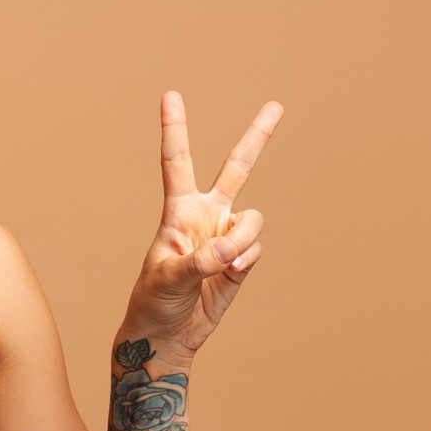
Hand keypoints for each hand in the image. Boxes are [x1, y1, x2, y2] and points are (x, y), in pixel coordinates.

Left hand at [121, 91, 282, 360]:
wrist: (167, 335)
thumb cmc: (154, 302)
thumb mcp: (168, 279)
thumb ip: (200, 261)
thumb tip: (232, 248)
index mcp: (178, 211)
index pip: (177, 162)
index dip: (175, 128)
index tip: (170, 95)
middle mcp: (206, 216)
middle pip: (237, 168)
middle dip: (258, 137)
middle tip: (276, 105)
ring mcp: (226, 236)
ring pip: (253, 219)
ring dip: (243, 241)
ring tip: (222, 265)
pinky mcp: (241, 259)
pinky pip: (255, 249)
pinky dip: (245, 262)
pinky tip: (227, 277)